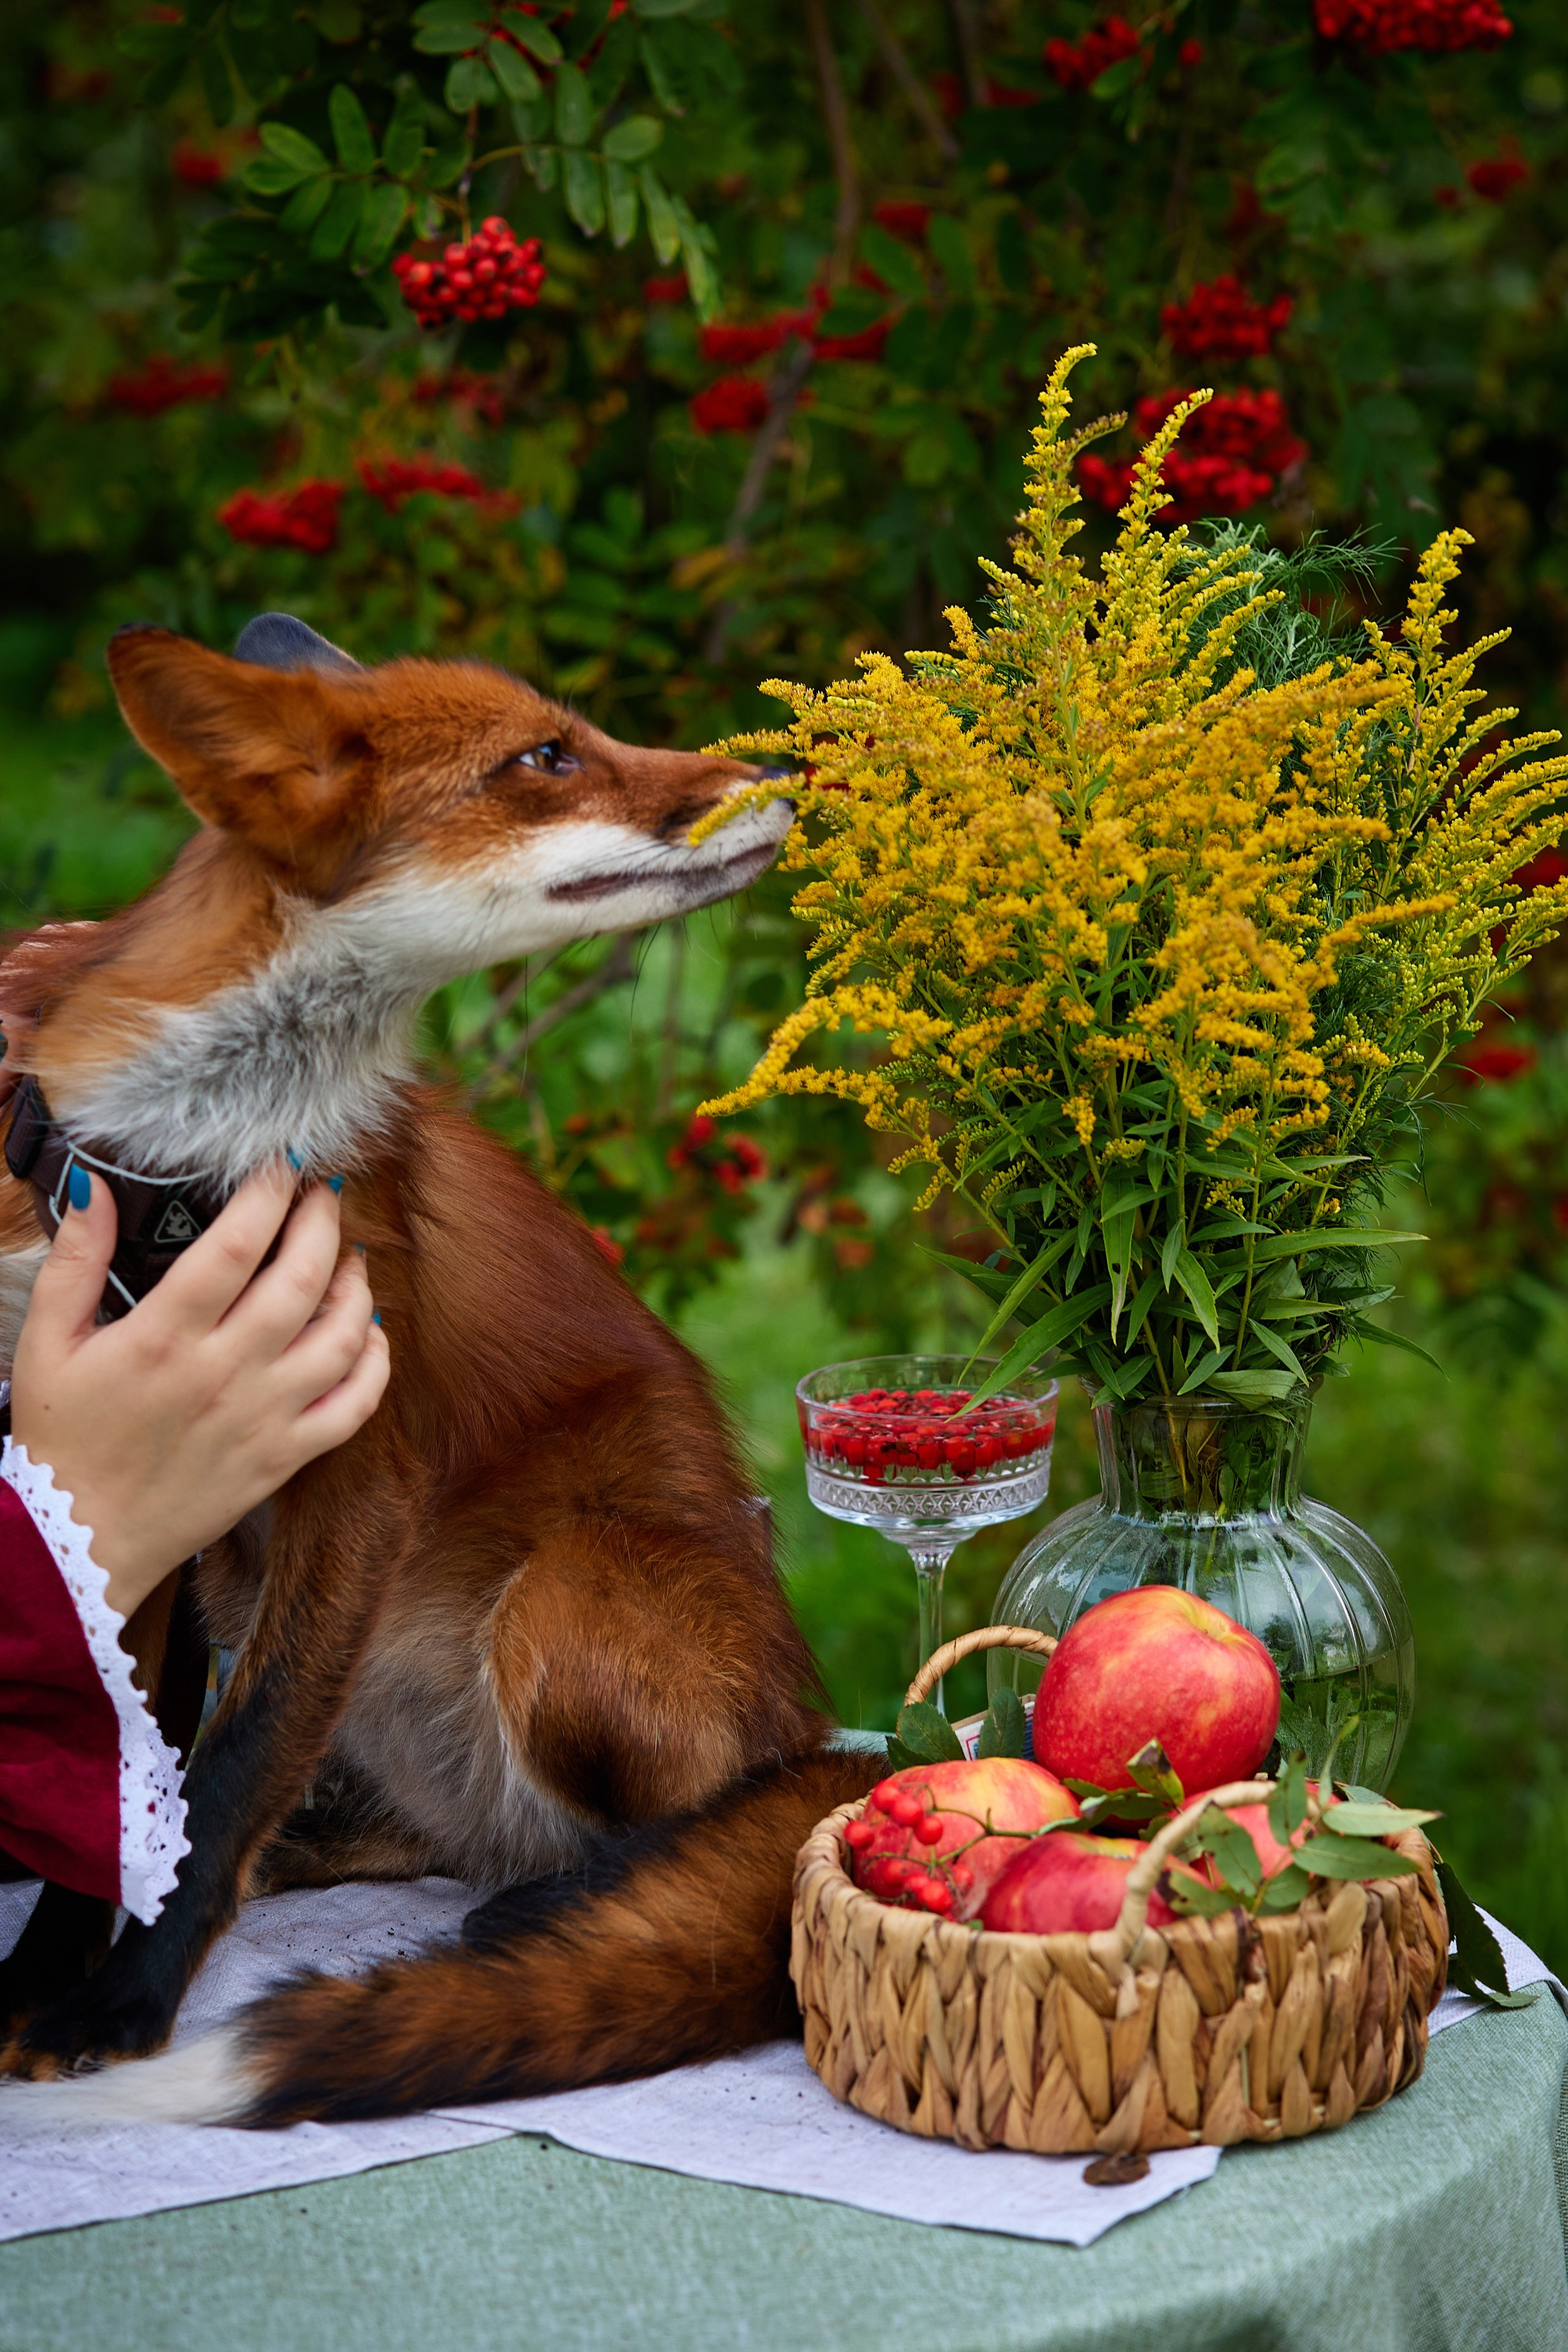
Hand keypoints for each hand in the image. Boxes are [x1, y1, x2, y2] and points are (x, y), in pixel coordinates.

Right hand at [10, 1164, 389, 1618]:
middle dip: (324, 1221)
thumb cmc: (62, 1438)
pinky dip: (375, 1362)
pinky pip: (357, 1405)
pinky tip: (368, 1332)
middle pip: (303, 1277)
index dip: (271, 1193)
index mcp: (164, 1337)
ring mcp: (265, 1417)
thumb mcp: (48, 1342)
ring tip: (346, 1257)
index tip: (284, 1162)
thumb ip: (75, 1261)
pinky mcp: (286, 1457)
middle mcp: (225, 1372)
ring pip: (344, 1335)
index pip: (238, 1244)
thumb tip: (97, 1190)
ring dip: (357, 1285)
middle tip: (324, 1193)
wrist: (78, 1541)